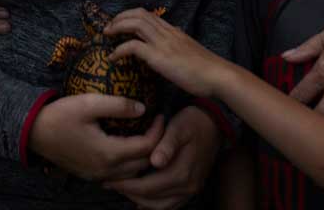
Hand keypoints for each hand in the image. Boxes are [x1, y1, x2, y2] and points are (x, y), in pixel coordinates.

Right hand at [29, 94, 164, 181]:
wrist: (33, 132)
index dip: (159, 131)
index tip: (161, 114)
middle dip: (156, 146)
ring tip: (147, 136)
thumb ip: (117, 105)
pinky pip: (120, 175)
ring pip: (133, 173)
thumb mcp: (89, 103)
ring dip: (144, 157)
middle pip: (144, 164)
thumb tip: (143, 107)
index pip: (147, 147)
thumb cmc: (61, 115)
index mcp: (109, 153)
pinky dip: (130, 164)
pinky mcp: (91, 175)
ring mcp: (98, 175)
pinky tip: (128, 147)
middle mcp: (106, 170)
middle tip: (159, 126)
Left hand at [104, 106, 220, 209]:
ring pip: (160, 206)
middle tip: (110, 184)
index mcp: (181, 172)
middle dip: (129, 193)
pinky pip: (171, 205)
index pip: (147, 187)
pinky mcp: (192, 189)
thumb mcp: (178, 127)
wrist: (215, 124)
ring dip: (140, 200)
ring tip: (123, 189)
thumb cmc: (193, 122)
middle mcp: (187, 186)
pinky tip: (142, 197)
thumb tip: (156, 162)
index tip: (109, 180)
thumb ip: (166, 145)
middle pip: (151, 200)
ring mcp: (191, 190)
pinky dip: (155, 204)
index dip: (127, 186)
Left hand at [108, 9, 228, 97]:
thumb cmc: (207, 69)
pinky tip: (112, 58)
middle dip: (120, 17)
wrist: (217, 75)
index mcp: (174, 30)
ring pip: (134, 24)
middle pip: (138, 14)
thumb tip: (174, 39)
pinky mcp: (159, 56)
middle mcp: (167, 32)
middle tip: (109, 27)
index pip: (149, 14)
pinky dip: (119, 49)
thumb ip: (179, 43)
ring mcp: (163, 43)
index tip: (121, 22)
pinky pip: (133, 46)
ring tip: (107, 35)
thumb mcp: (190, 50)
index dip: (131, 15)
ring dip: (117, 27)